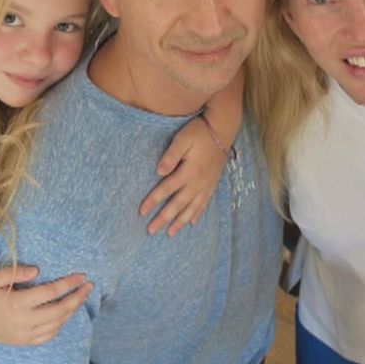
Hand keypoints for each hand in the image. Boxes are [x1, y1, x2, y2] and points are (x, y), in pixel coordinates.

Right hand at [0, 266, 92, 345]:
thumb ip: (16, 273)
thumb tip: (38, 271)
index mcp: (16, 304)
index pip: (50, 293)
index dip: (69, 283)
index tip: (82, 276)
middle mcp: (24, 321)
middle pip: (60, 311)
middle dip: (78, 298)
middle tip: (89, 286)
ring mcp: (25, 334)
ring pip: (58, 324)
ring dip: (72, 311)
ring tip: (80, 297)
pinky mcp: (25, 342)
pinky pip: (50, 335)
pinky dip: (61, 324)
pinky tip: (66, 314)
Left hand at [140, 117, 225, 236]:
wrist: (223, 129)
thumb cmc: (199, 132)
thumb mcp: (182, 139)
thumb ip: (171, 155)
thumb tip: (158, 171)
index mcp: (188, 171)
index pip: (166, 189)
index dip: (153, 201)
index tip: (141, 212)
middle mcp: (198, 182)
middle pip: (178, 204)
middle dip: (164, 218)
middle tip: (151, 230)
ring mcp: (206, 185)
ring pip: (192, 208)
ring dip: (180, 222)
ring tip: (170, 234)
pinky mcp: (212, 184)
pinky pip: (204, 204)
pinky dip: (197, 214)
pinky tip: (192, 222)